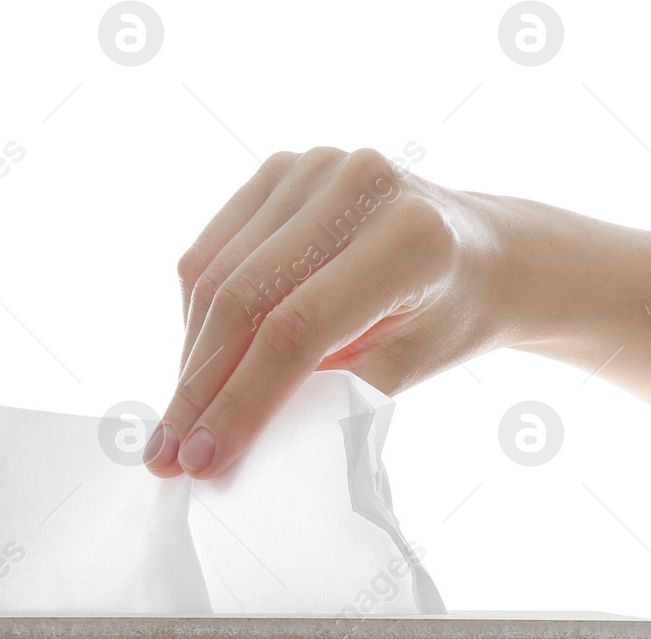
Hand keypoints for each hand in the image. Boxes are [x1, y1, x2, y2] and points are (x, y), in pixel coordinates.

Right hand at [143, 146, 538, 479]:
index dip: (241, 401)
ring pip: (217, 274)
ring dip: (189, 358)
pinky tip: (195, 368)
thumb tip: (231, 439)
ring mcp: (314, 166)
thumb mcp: (409, 368)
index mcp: (408, 237)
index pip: (296, 329)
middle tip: (168, 454)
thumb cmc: (450, 315)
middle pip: (246, 298)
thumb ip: (332, 395)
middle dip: (200, 387)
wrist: (482, 249)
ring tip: (174, 424)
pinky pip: (214, 250)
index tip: (202, 461)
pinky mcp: (282, 169)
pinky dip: (196, 315)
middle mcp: (358, 184)